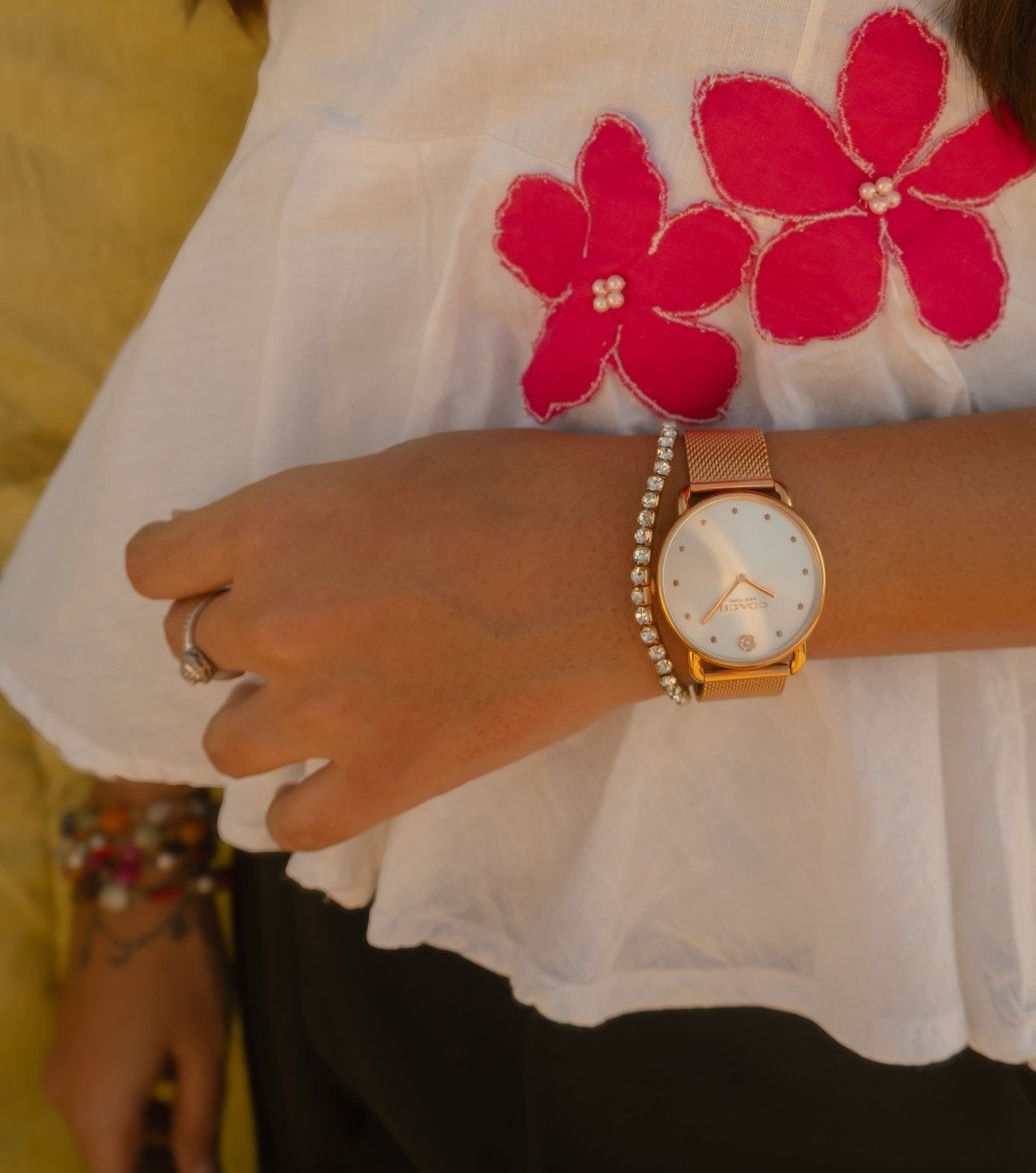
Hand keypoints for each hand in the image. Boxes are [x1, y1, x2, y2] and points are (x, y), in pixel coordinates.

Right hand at [44, 863, 229, 1172]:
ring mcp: (63, 1070)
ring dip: (145, 1144)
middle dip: (152, 1166)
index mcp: (99, 1113)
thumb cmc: (178, 969)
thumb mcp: (203, 1049)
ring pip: (103, 1131)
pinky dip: (132, 1110)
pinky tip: (175, 1096)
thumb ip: (199, 1123)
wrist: (132, 891)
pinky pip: (98, 1098)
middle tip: (203, 1160)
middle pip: (107, 1163)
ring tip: (197, 1138)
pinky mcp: (69, 1044)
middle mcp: (68, 1102)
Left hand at [125, 431, 668, 852]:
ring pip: (224, 738)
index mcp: (274, 524)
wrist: (625, 562)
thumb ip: (305, 520)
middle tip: (312, 622)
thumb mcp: (390, 470)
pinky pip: (288, 825)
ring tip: (327, 698)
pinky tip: (337, 775)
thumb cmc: (522, 489)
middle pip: (189, 645)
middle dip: (241, 632)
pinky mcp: (382, 780)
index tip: (221, 571)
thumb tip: (245, 560)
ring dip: (264, 717)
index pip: (151, 565)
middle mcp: (276, 617)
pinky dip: (302, 804)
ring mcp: (324, 709)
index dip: (186, 568)